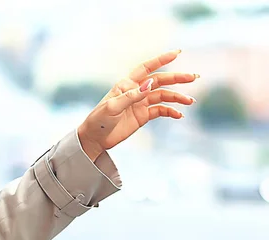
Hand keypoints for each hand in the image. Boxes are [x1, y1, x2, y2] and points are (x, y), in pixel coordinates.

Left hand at [77, 50, 199, 161]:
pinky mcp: (142, 116)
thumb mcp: (113, 107)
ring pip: (163, 96)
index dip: (161, 60)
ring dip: (177, 97)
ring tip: (190, 101)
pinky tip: (179, 115)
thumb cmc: (99, 120)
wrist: (94, 139)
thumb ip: (132, 96)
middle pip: (160, 81)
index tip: (177, 53)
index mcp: (127, 84)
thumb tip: (150, 84)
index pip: (146, 68)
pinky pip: (160, 111)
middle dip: (177, 79)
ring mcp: (140, 103)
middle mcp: (136, 91)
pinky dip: (170, 112)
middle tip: (193, 78)